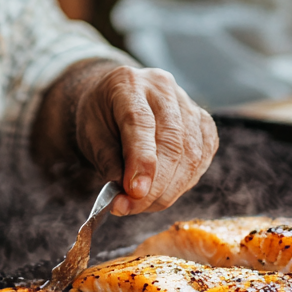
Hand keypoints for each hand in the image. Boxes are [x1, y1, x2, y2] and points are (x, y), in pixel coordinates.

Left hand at [73, 66, 217, 215]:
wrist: (114, 98)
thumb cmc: (100, 116)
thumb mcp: (89, 134)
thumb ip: (107, 161)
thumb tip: (127, 196)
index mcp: (129, 83)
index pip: (141, 122)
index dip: (141, 161)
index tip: (134, 193)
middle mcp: (162, 87)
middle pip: (171, 141)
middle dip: (155, 185)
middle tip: (131, 208)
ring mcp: (186, 102)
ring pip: (191, 153)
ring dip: (170, 189)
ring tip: (143, 204)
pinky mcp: (202, 120)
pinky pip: (202, 156)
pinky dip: (185, 181)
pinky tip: (165, 191)